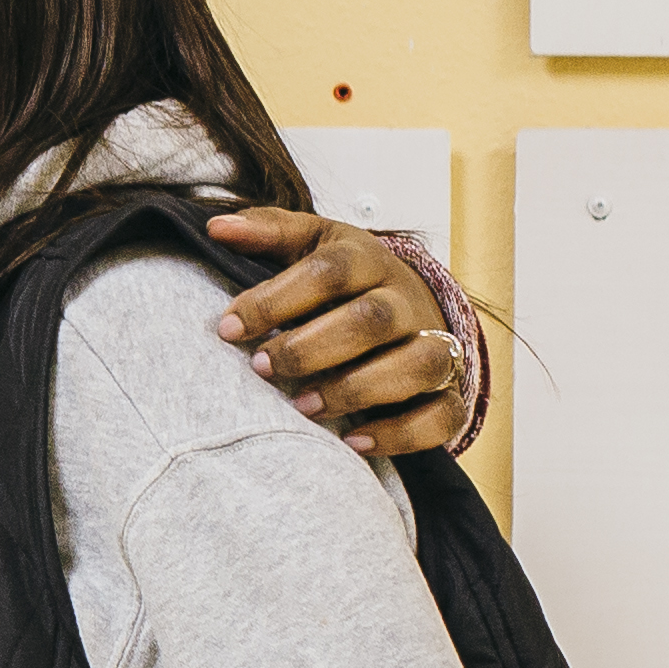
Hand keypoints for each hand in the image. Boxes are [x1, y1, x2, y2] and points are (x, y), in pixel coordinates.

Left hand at [204, 210, 472, 460]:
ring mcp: (436, 347)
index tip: (230, 328)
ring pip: (416, 365)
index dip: (276, 298)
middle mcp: (407, 302)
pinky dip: (399, 432)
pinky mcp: (450, 394)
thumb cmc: (347, 280)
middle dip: (311, 347)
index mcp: (371, 260)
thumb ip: (269, 233)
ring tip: (302, 406)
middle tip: (261, 367)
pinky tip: (351, 441)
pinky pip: (441, 416)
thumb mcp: (311, 243)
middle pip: (373, 319)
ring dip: (356, 389)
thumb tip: (218, 227)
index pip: (330, 270)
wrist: (413, 307)